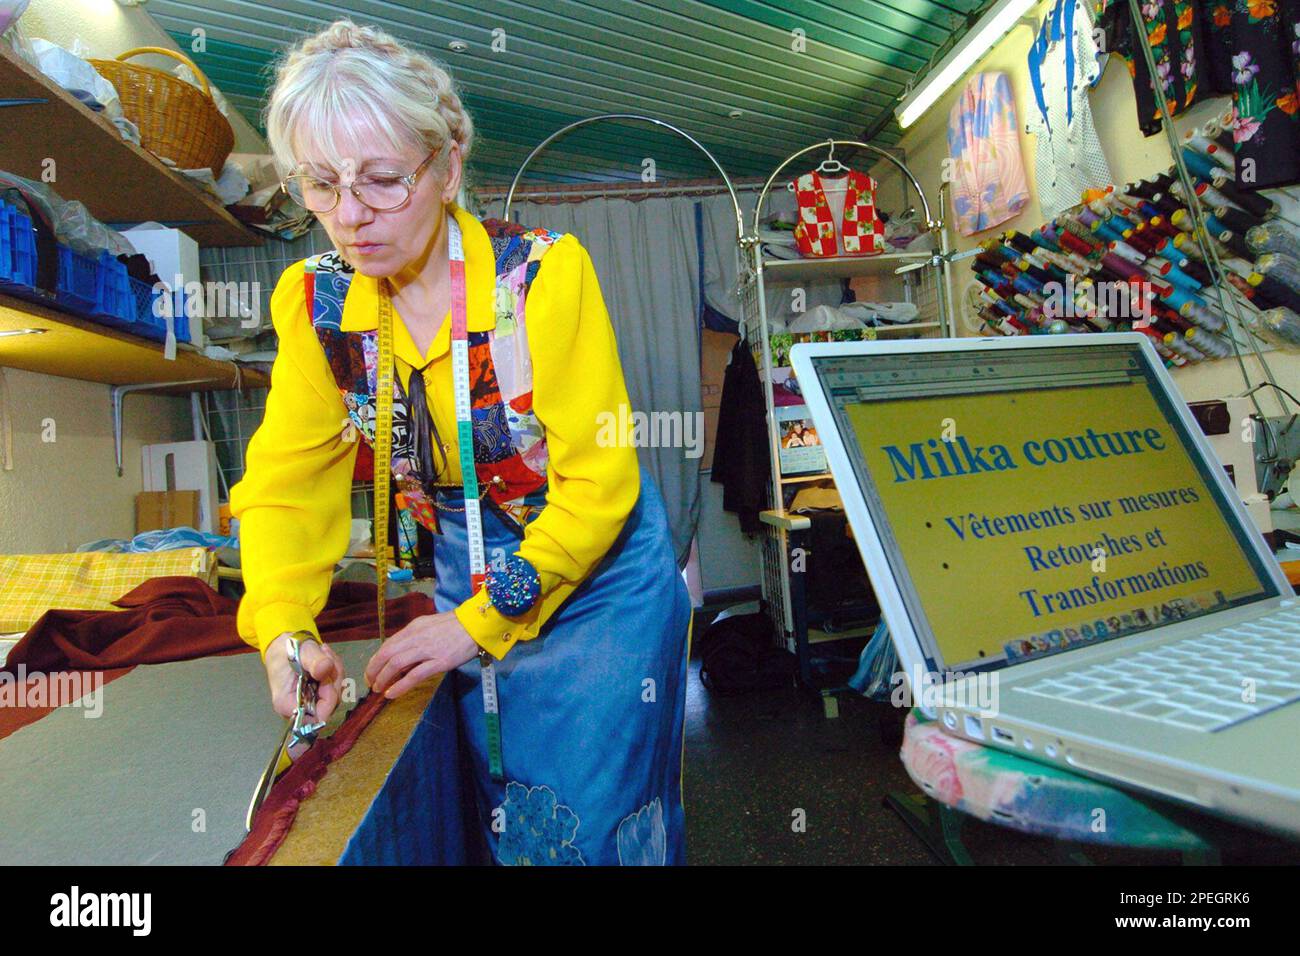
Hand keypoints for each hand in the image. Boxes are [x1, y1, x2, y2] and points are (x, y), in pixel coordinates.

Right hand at [263, 632, 346, 723]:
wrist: (285, 647)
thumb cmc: (287, 650)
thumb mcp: (302, 651)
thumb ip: (314, 660)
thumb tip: (325, 669)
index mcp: (287, 705)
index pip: (316, 717)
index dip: (328, 699)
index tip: (325, 676)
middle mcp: (299, 710)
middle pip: (330, 705)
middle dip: (333, 679)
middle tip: (326, 656)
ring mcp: (310, 704)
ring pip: (335, 695)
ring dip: (335, 672)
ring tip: (324, 654)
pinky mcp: (317, 697)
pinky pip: (335, 689)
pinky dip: (335, 672)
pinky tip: (326, 659)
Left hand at [364, 612, 480, 698]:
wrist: (477, 625)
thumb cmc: (455, 626)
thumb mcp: (429, 626)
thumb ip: (414, 638)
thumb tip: (400, 655)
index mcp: (414, 628)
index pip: (388, 644)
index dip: (375, 660)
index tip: (371, 671)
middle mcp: (417, 637)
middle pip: (387, 654)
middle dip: (374, 670)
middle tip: (370, 682)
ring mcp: (428, 650)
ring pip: (397, 664)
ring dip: (383, 679)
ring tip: (378, 689)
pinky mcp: (440, 662)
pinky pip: (414, 675)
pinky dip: (400, 686)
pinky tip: (392, 694)